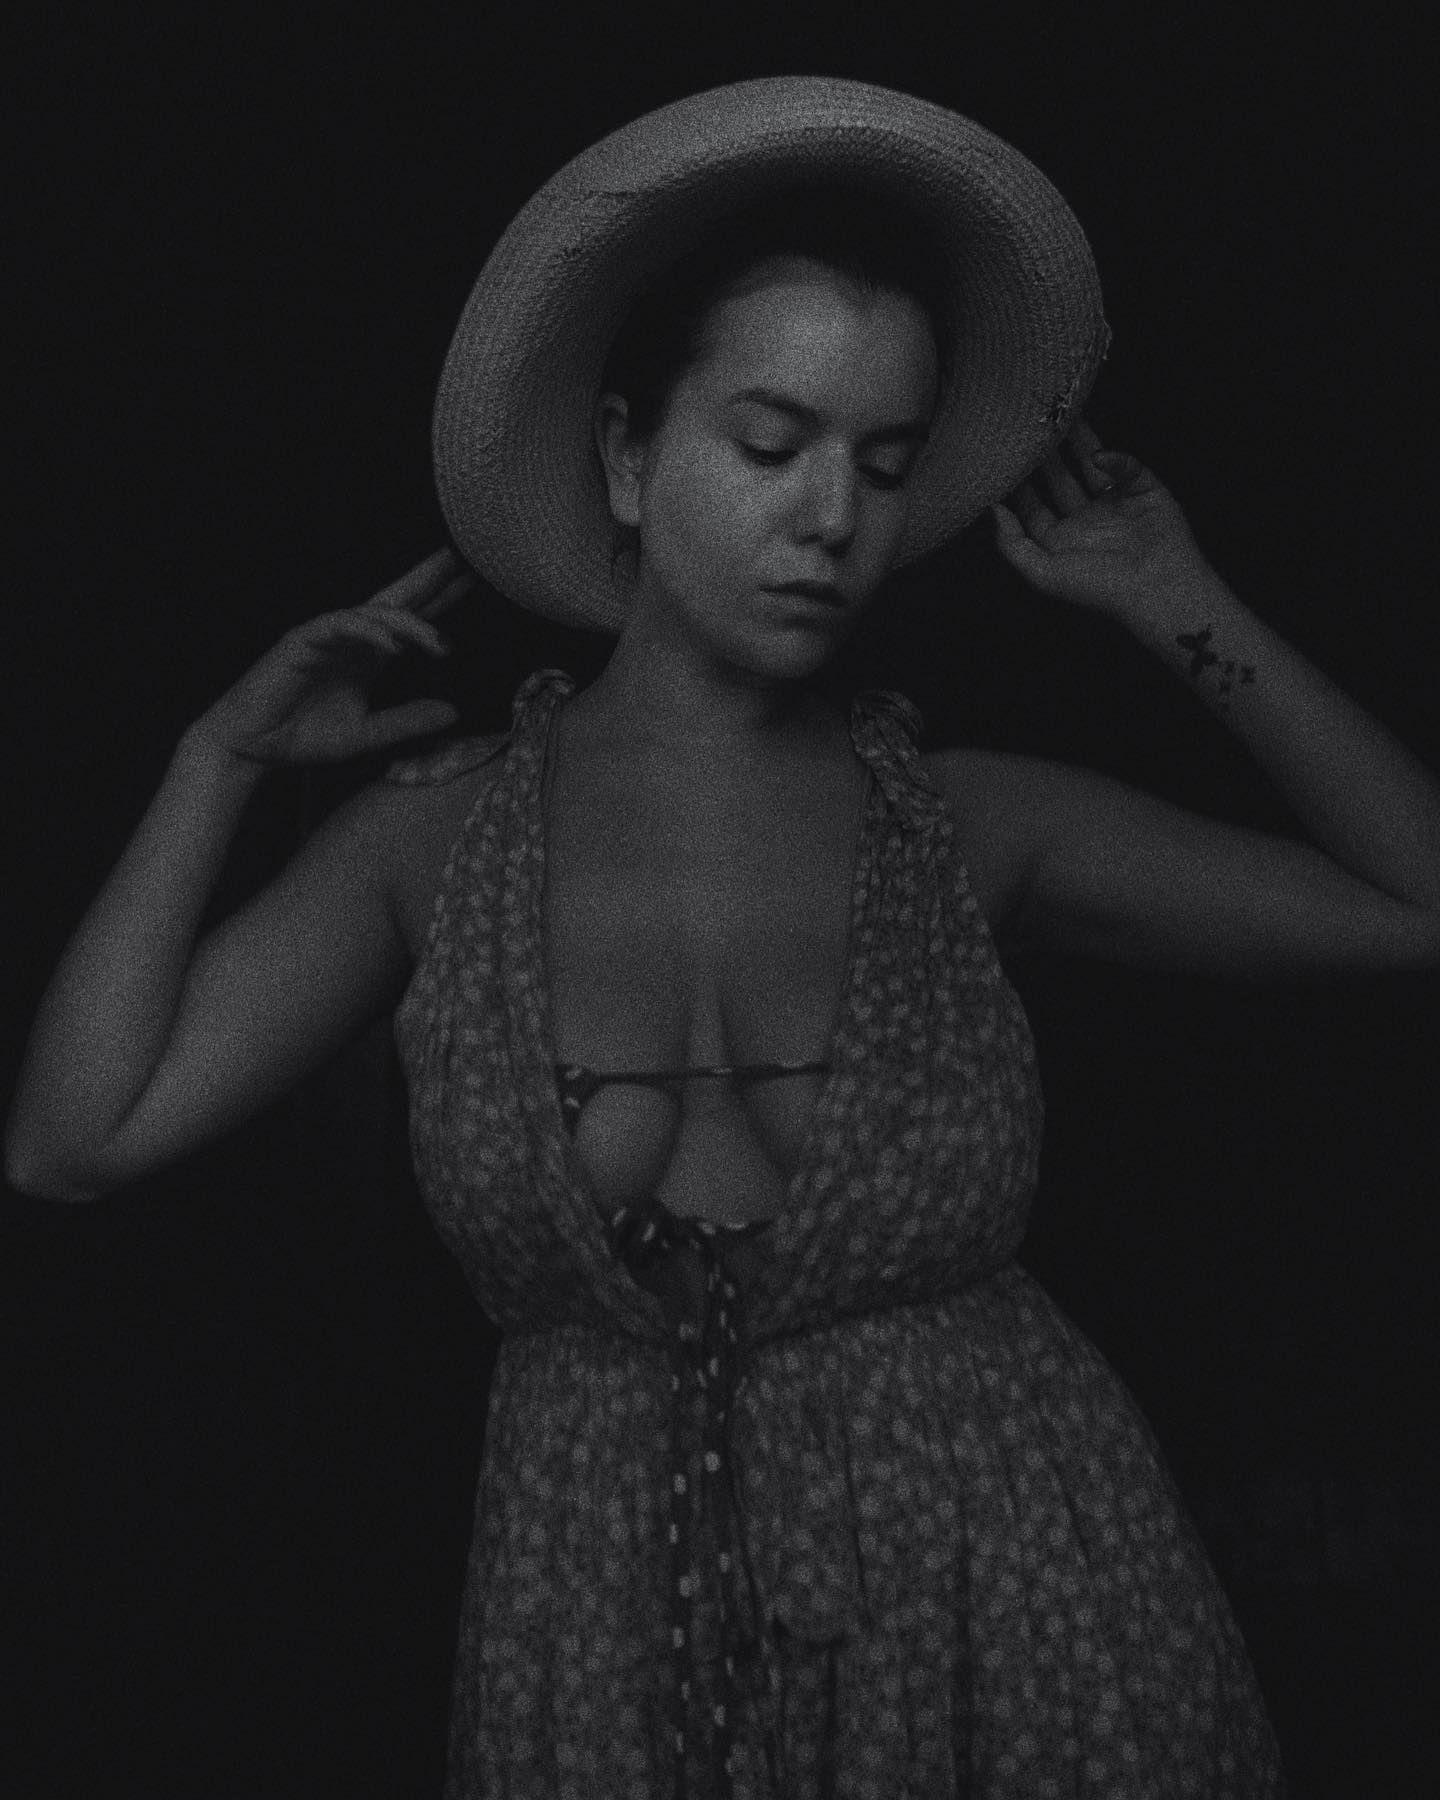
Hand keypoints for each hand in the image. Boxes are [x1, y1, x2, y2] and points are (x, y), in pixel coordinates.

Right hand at [188, 548, 474, 766]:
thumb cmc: (303, 737)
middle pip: (396, 600)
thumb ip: (407, 721)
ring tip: (437, 642)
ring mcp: (326, 637)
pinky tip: (392, 645)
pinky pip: (339, 626)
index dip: (440, 602)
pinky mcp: (302, 641)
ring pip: (373, 613)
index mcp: (367, 657)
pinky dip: (367, 632)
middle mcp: (351, 641)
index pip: (410, 622)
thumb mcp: (367, 735)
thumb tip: (453, 712)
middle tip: (464, 561)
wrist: (254, 747)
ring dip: (408, 623)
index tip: (472, 583)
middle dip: (429, 579)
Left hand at [990, 417, 1212, 619]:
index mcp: (1060, 541)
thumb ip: (1012, 544)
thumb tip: (993, 509)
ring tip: (1061, 418)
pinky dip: (1115, 459)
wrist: (1158, 589)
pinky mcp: (1145, 491)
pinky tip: (1099, 457)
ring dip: (1077, 443)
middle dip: (1045, 456)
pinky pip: (1126, 468)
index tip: (1002, 458)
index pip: (1032, 505)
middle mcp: (1086, 521)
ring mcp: (1115, 504)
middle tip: (1030, 428)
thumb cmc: (1100, 588)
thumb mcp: (1044, 573)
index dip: (1018, 483)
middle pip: (1059, 479)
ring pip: (1091, 465)